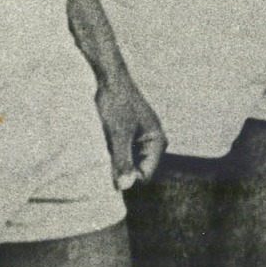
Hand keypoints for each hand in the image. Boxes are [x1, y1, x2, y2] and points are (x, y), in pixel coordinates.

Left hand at [94, 69, 165, 189]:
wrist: (110, 80)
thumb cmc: (116, 104)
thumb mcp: (117, 136)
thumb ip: (123, 161)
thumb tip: (126, 186)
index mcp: (158, 142)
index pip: (144, 175)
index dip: (127, 175)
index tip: (111, 164)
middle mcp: (155, 142)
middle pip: (137, 169)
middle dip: (121, 165)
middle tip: (108, 149)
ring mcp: (144, 138)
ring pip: (129, 161)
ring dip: (116, 157)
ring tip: (107, 141)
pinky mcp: (133, 134)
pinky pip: (124, 152)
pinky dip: (114, 149)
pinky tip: (107, 137)